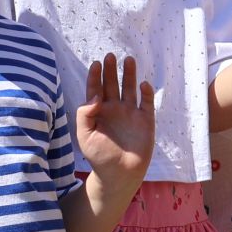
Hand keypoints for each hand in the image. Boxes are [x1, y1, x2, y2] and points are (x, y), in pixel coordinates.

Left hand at [75, 54, 155, 197]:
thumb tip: (95, 97)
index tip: (95, 64)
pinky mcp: (146, 121)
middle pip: (113, 84)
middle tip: (110, 55)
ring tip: (129, 59)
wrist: (119, 175)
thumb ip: (85, 115)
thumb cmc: (99, 157)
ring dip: (129, 75)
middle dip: (111, 70)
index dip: (95, 76)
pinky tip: (143, 84)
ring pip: (130, 89)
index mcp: (99, 112)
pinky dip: (146, 93)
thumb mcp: (84, 136)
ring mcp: (131, 114)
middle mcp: (115, 109)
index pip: (96, 89)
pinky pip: (147, 103)